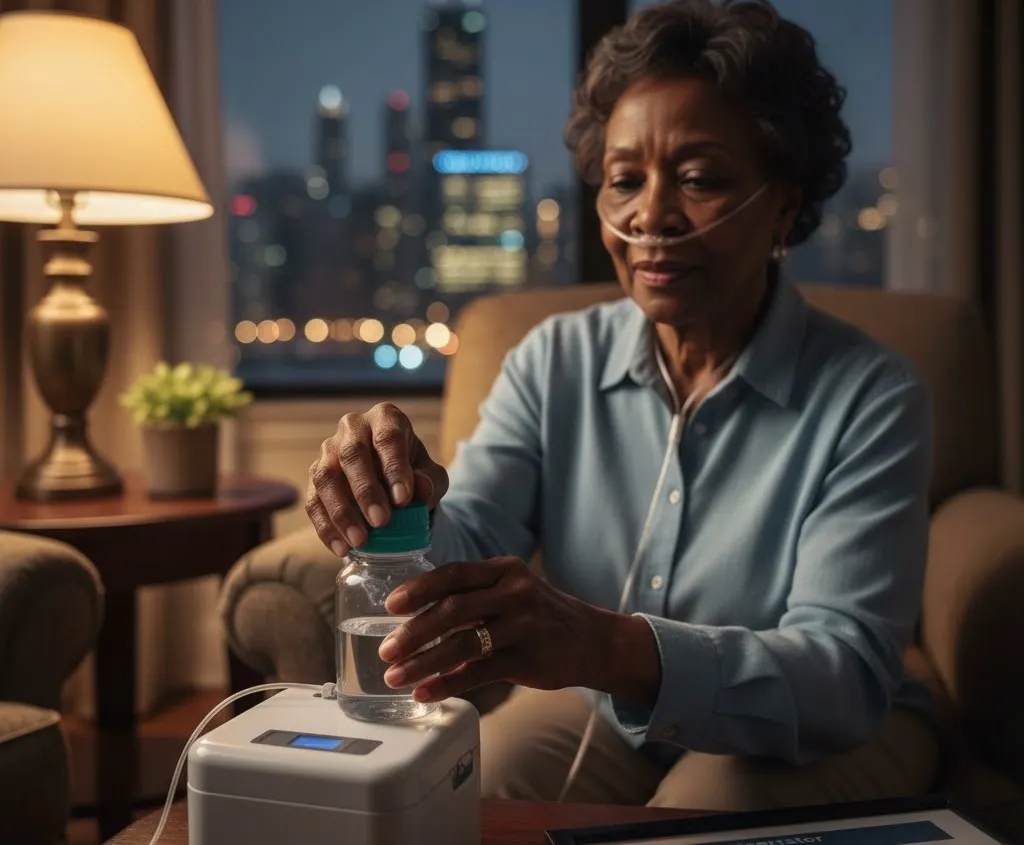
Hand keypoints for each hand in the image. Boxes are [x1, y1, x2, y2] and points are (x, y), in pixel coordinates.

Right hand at [306, 402, 448, 556]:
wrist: (391, 480)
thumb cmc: (414, 472)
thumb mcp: (431, 474)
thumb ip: (431, 481)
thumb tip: (421, 491)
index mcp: (385, 418)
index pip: (387, 438)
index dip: (394, 468)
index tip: (403, 499)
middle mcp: (352, 428)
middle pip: (352, 455)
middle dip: (366, 491)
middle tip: (381, 522)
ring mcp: (328, 451)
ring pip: (326, 478)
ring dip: (341, 512)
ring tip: (360, 540)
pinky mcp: (314, 476)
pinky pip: (313, 501)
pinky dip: (325, 527)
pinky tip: (341, 548)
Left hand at [374, 557, 659, 704]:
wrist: (595, 641)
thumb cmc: (541, 615)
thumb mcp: (512, 591)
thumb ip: (473, 595)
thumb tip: (415, 612)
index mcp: (504, 570)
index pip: (454, 573)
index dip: (419, 588)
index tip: (390, 605)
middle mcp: (514, 593)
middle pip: (453, 609)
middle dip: (413, 631)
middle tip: (385, 650)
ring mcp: (523, 626)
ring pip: (463, 643)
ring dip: (423, 661)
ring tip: (395, 676)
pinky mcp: (529, 659)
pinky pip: (480, 672)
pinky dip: (448, 683)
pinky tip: (425, 691)